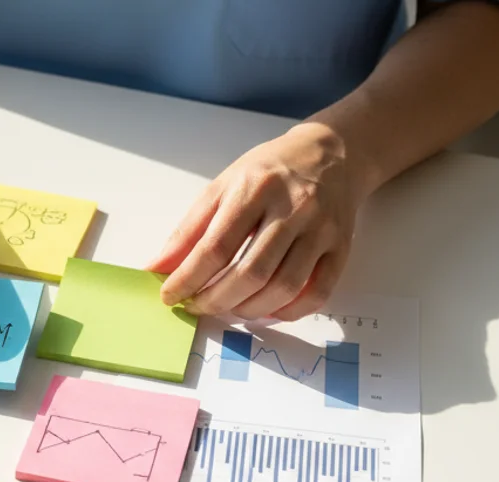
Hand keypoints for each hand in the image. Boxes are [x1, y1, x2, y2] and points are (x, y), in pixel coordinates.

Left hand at [147, 123, 366, 320]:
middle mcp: (293, 209)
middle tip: (197, 306)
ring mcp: (321, 230)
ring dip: (249, 310)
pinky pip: (317, 292)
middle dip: (216, 300)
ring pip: (284, 287)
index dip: (188, 279)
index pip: (216, 247)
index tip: (170, 296)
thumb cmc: (268, 172)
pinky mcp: (342, 247)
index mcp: (255, 189)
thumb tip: (157, 268)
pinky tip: (267, 309)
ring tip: (228, 308)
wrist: (331, 153)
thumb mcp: (222, 187)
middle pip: (250, 273)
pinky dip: (288, 311)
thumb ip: (189, 230)